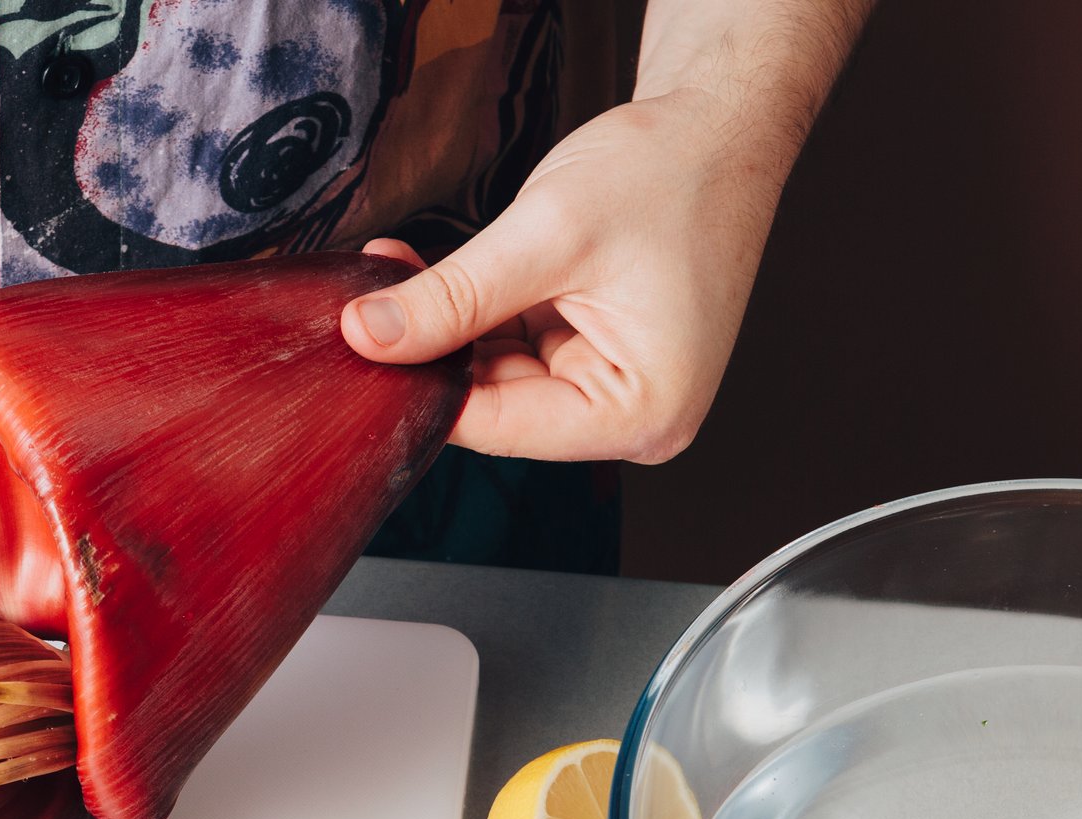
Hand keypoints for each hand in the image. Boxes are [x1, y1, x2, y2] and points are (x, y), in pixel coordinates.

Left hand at [340, 1, 865, 462]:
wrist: (717, 128)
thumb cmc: (673, 175)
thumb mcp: (548, 235)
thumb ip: (455, 296)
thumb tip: (373, 337)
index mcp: (642, 413)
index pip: (502, 428)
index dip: (426, 389)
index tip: (364, 348)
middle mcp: (633, 417)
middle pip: (496, 406)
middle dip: (434, 352)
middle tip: (373, 300)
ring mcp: (610, 386)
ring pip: (495, 375)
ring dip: (448, 326)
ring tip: (403, 270)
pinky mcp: (590, 355)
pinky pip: (512, 347)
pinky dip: (473, 311)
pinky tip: (436, 274)